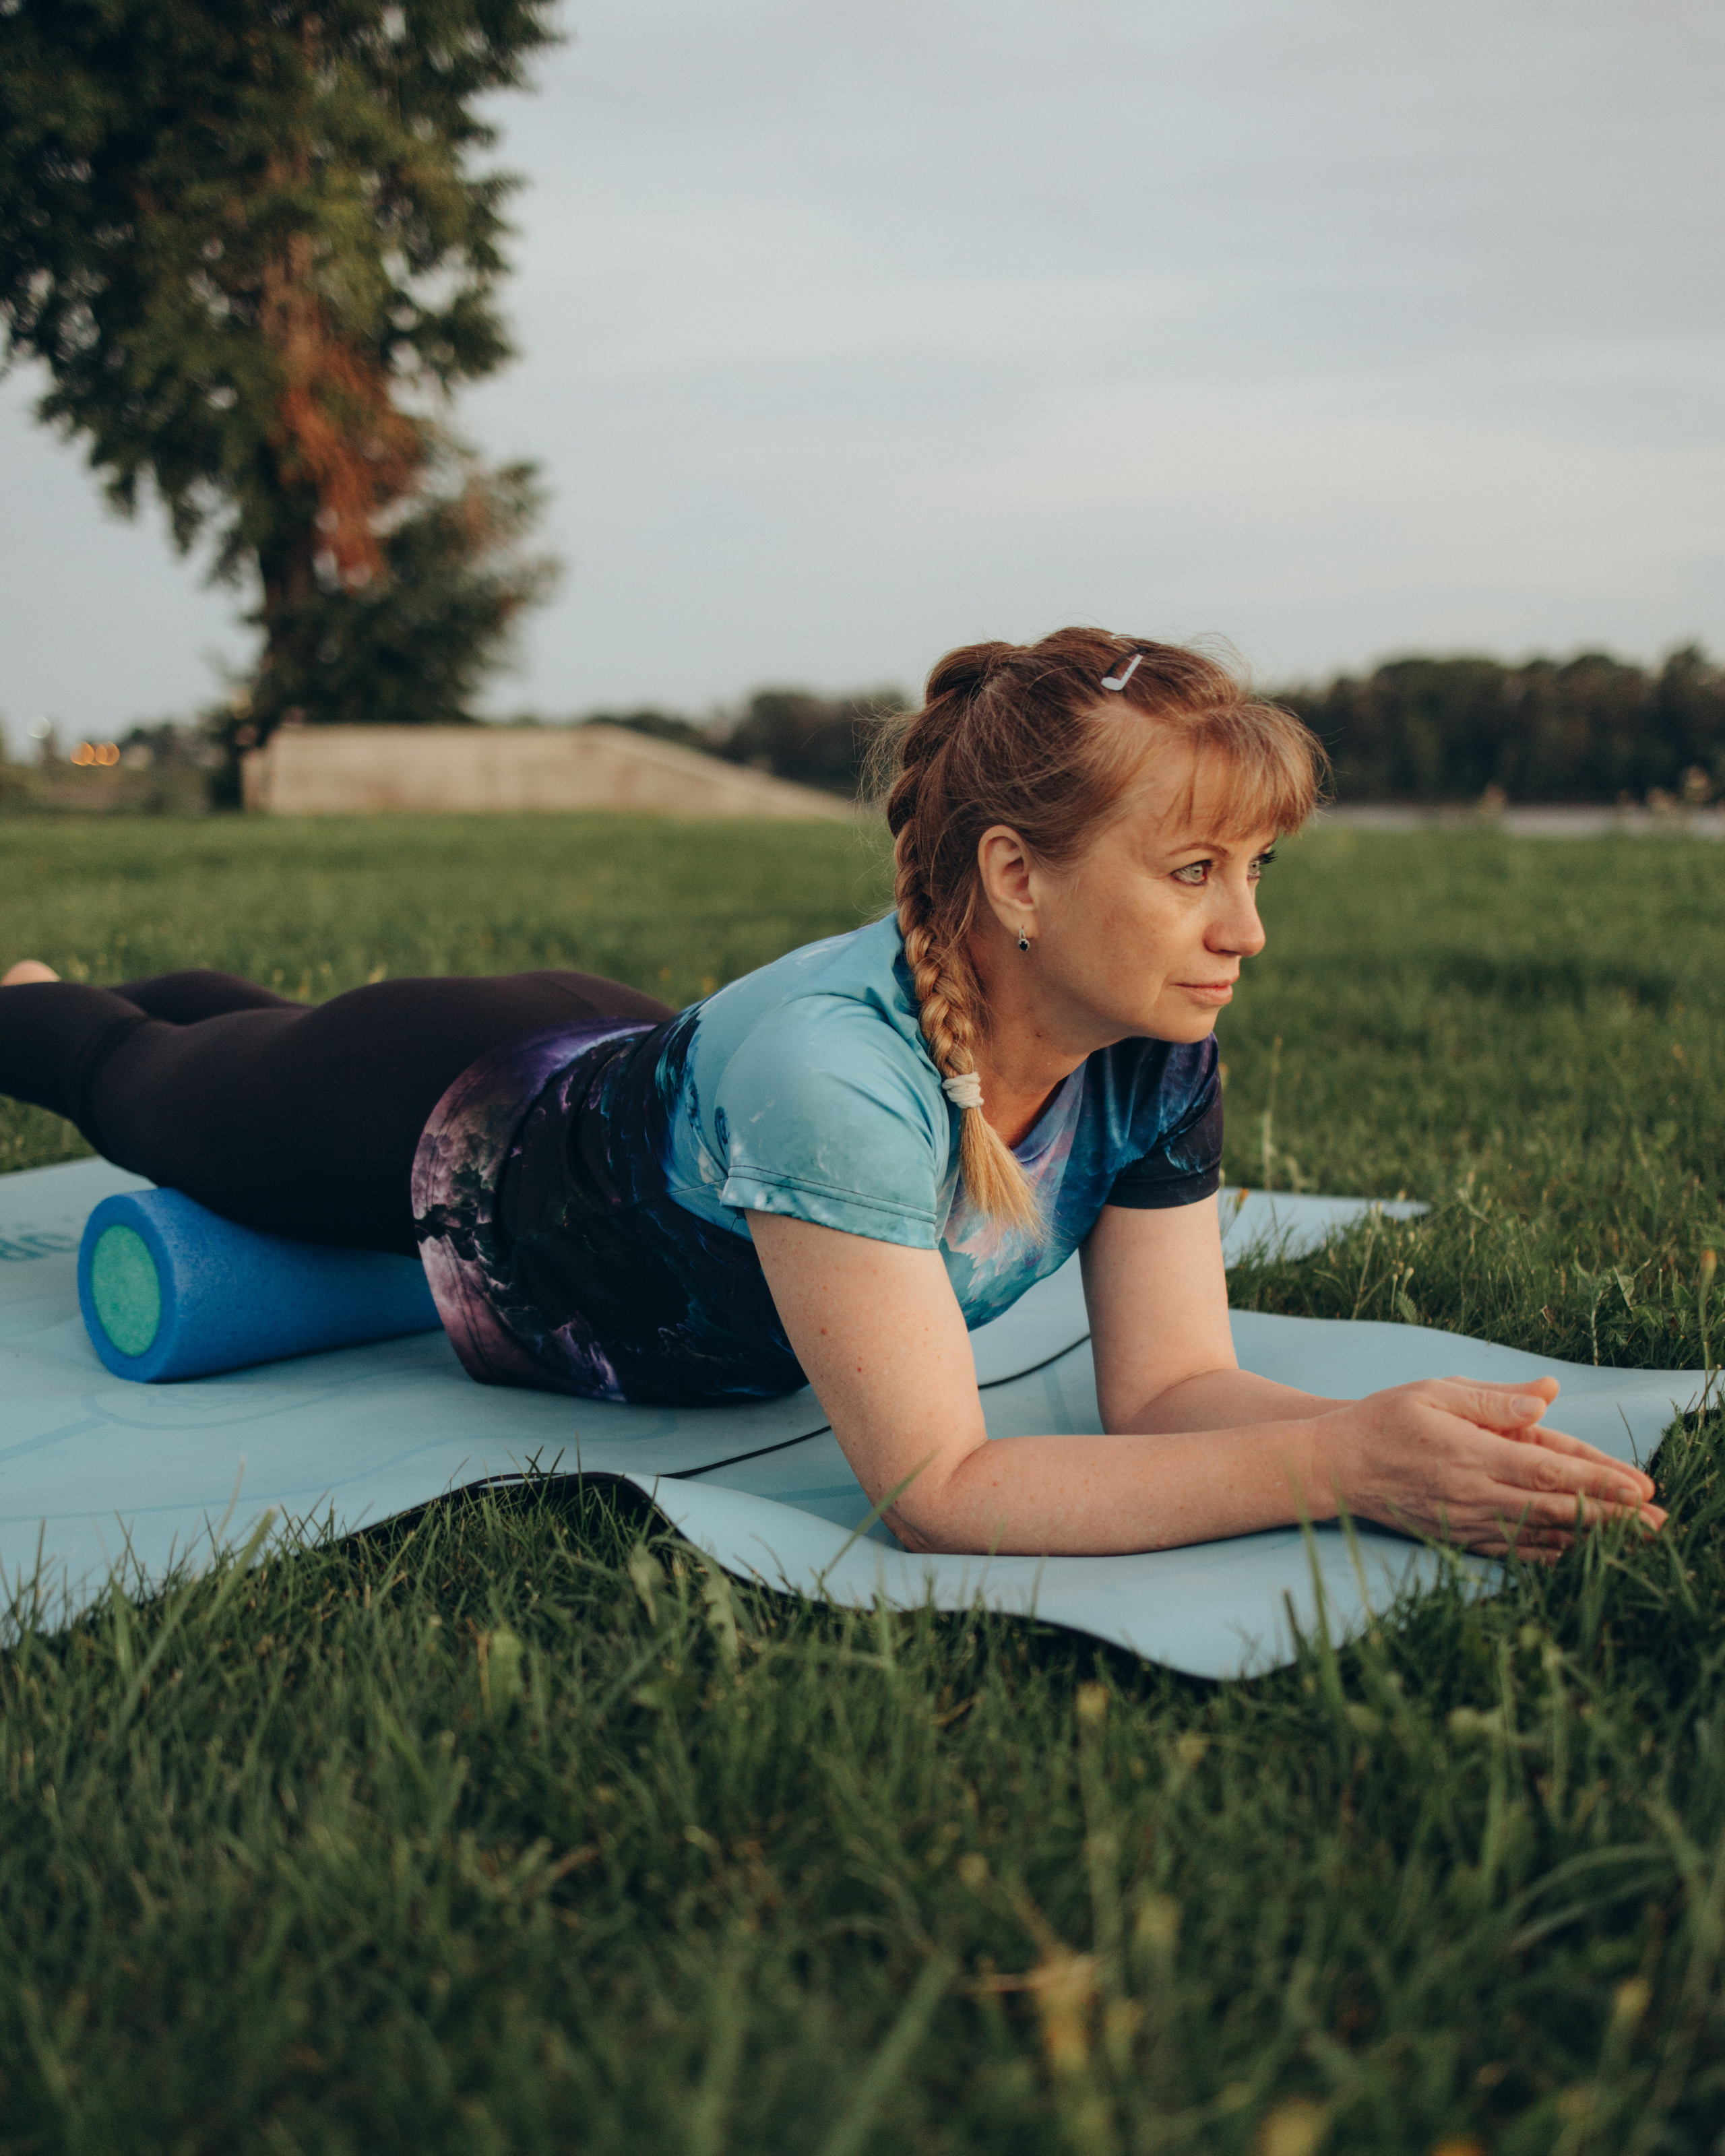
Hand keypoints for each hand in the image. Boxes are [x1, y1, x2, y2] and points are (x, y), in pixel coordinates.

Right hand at [1314, 1376, 1665, 1560]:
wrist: (1331, 1468)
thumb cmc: (1381, 1420)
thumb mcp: (1432, 1391)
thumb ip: (1490, 1398)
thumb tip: (1545, 1396)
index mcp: (1470, 1453)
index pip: (1548, 1471)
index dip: (1598, 1481)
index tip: (1641, 1488)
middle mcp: (1473, 1493)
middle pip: (1556, 1510)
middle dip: (1612, 1518)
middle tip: (1658, 1523)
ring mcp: (1466, 1521)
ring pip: (1540, 1536)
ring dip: (1592, 1539)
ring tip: (1635, 1542)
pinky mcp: (1457, 1537)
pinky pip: (1514, 1550)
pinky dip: (1552, 1554)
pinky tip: (1579, 1553)